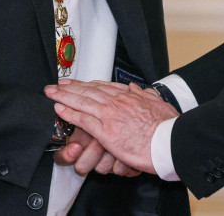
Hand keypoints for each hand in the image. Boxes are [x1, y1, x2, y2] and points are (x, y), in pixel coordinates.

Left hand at [43, 81, 177, 173]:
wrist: (172, 140)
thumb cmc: (168, 126)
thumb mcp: (159, 104)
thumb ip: (145, 96)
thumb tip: (135, 88)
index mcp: (130, 96)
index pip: (103, 87)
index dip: (88, 84)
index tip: (77, 83)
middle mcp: (118, 102)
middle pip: (89, 91)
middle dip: (71, 87)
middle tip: (56, 85)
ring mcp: (110, 115)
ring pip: (82, 101)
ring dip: (64, 96)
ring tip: (51, 93)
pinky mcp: (106, 131)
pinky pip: (83, 119)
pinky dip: (69, 112)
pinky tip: (59, 108)